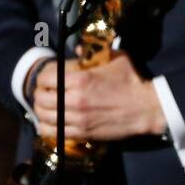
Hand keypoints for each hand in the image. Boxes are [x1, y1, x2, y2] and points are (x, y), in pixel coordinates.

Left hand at [32, 51, 163, 141]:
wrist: (145, 108)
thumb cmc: (131, 81)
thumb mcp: (116, 59)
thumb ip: (94, 53)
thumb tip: (77, 50)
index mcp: (81, 79)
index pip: (46, 79)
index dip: (43, 78)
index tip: (47, 78)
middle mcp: (75, 100)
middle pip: (41, 98)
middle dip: (39, 94)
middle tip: (43, 93)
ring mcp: (78, 119)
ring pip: (44, 117)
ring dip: (41, 112)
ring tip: (44, 108)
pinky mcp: (83, 133)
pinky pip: (54, 133)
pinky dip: (47, 128)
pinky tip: (50, 123)